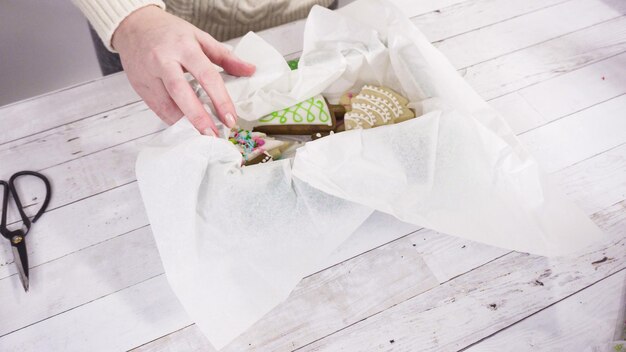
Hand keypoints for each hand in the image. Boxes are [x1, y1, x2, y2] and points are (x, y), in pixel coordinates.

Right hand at [112, 5, 255, 135]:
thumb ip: (225, 56)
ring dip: (185, 123)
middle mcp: (163, 60)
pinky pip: (157, 109)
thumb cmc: (170, 32)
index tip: (230, 118)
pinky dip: (173, 119)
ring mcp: (148, 74)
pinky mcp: (139, 86)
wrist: (134, 25)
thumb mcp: (200, 37)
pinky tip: (186, 125)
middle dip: (199, 118)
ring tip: (202, 135)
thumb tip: (250, 70)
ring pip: (167, 106)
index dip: (220, 99)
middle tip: (214, 135)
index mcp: (184, 47)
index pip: (206, 75)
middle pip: (182, 93)